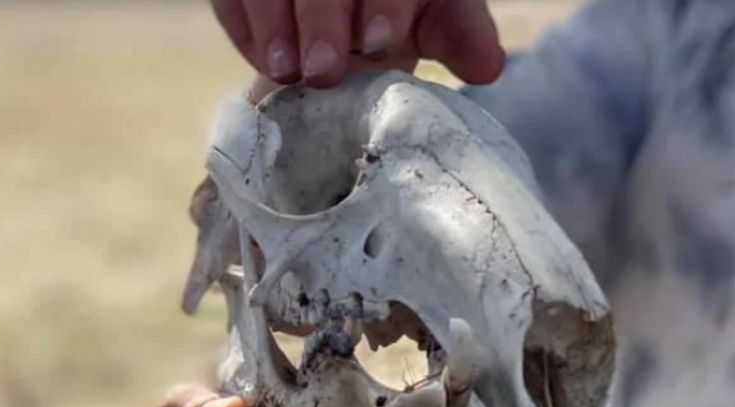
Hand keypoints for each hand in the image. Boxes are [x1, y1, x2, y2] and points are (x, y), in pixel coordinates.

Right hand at [210, 0, 505, 94]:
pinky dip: (246, 27)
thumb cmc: (397, 9)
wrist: (346, 7)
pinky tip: (265, 62)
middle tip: (324, 72)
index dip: (385, 1)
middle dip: (322, 20)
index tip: (378, 42)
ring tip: (285, 73)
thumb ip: (459, 33)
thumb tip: (488, 65)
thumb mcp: (434, 14)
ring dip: (273, 25)